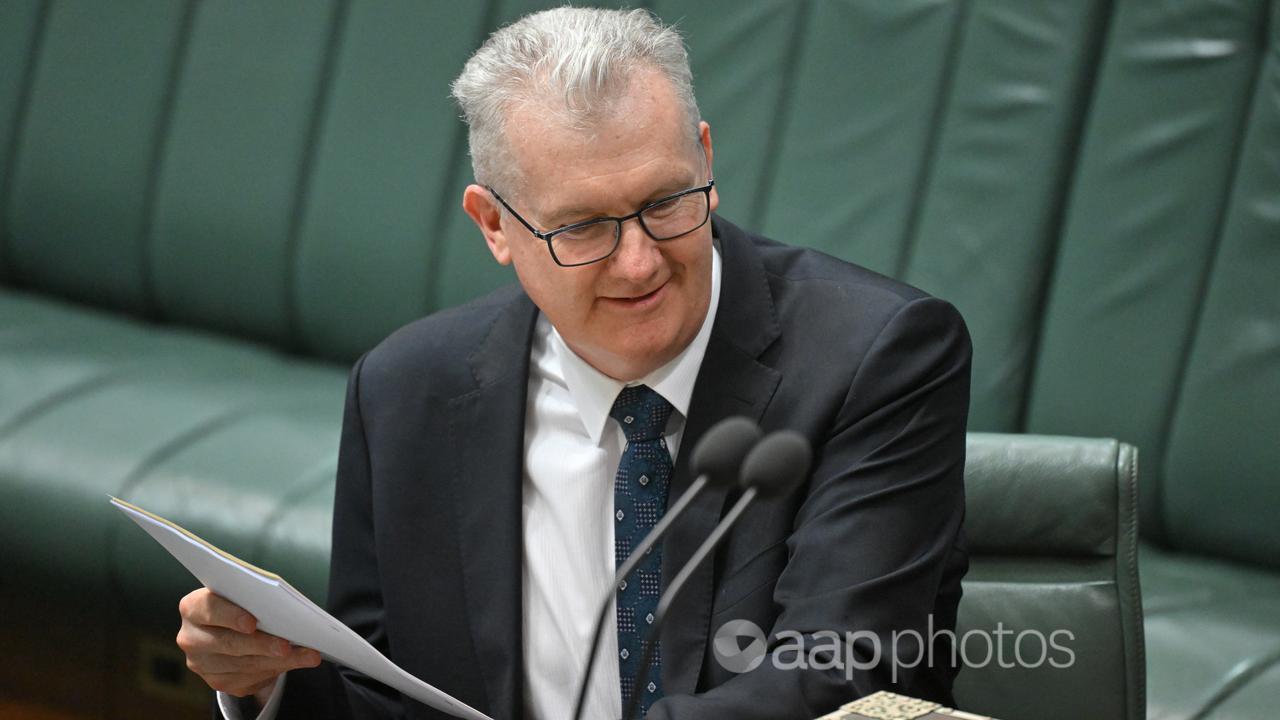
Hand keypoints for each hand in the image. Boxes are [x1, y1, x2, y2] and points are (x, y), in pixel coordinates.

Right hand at [177, 588, 321, 702]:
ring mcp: (202, 663)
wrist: (227, 628)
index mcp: (193, 608)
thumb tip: (287, 610)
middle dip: (262, 645)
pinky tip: (295, 663)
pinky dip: (275, 670)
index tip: (252, 623)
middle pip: (228, 643)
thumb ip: (254, 599)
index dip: (231, 616)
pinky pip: (248, 680)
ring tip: (306, 655)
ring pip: (242, 664)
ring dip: (277, 661)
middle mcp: (191, 637)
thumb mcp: (241, 596)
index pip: (209, 609)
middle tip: (287, 646)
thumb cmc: (238, 605)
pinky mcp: (217, 681)